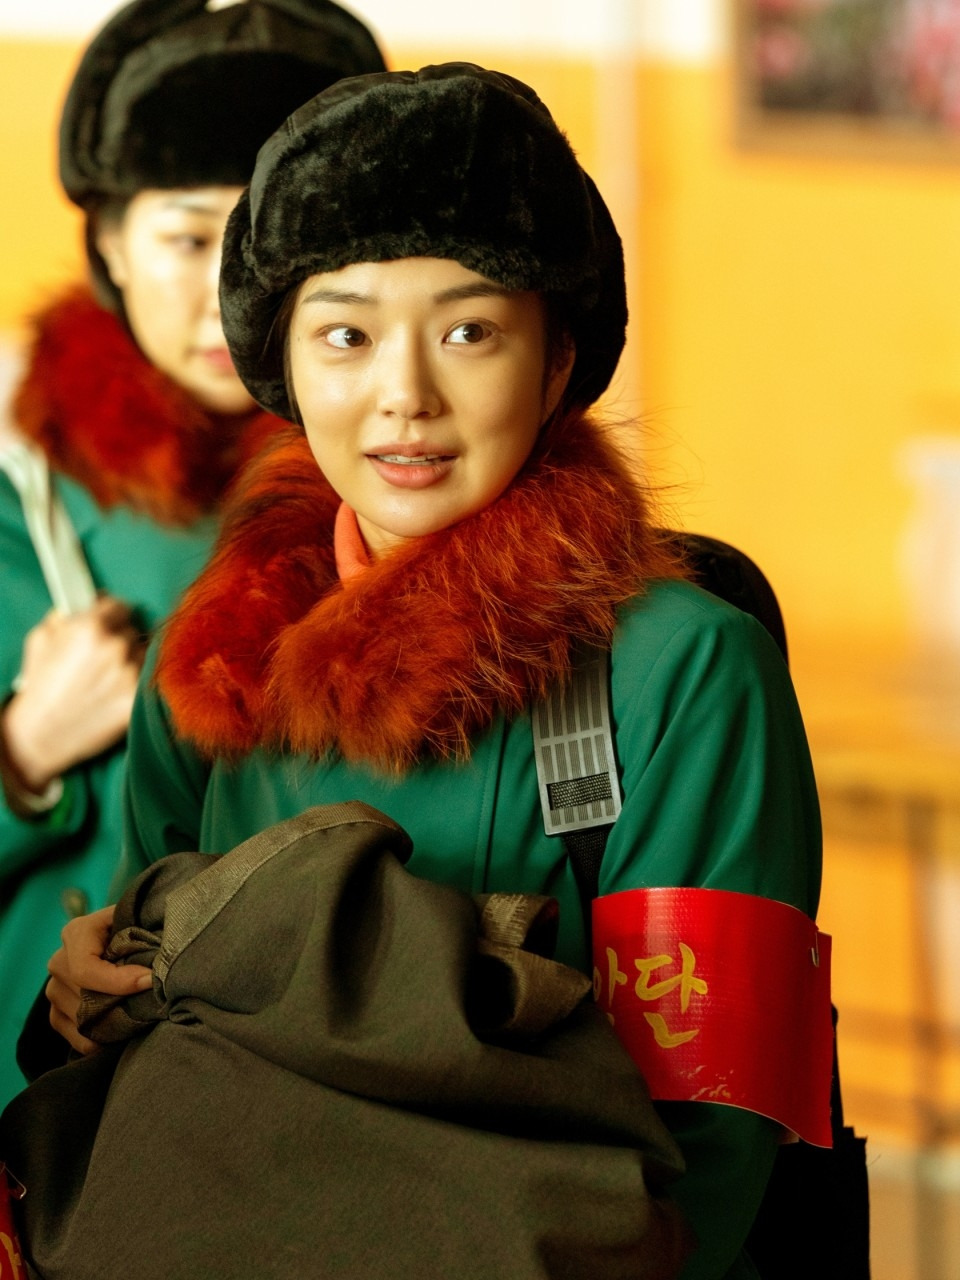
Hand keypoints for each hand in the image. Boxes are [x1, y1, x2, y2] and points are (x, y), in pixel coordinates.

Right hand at [2, 597, 144, 793]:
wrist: (43, 734)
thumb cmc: (40, 686)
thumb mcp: (40, 639)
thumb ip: (66, 615)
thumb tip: (86, 605)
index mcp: (92, 626)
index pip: (121, 606)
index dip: (113, 615)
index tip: (111, 622)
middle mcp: (117, 646)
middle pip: (134, 630)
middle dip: (122, 638)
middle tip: (106, 655)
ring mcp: (132, 673)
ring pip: (145, 654)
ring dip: (134, 660)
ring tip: (111, 676)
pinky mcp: (140, 697)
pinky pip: (149, 679)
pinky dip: (139, 682)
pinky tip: (120, 690)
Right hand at [46, 905, 151, 1054]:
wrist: (122, 939)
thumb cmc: (138, 925)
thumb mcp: (142, 919)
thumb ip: (148, 930)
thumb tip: (157, 968)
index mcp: (78, 933)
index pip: (85, 969)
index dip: (119, 981)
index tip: (150, 982)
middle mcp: (59, 961)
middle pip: (85, 998)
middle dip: (122, 1003)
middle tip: (154, 1003)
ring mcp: (55, 989)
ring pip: (82, 1020)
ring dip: (115, 1022)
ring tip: (143, 1013)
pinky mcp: (57, 1013)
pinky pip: (78, 1037)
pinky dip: (104, 1039)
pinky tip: (126, 1029)